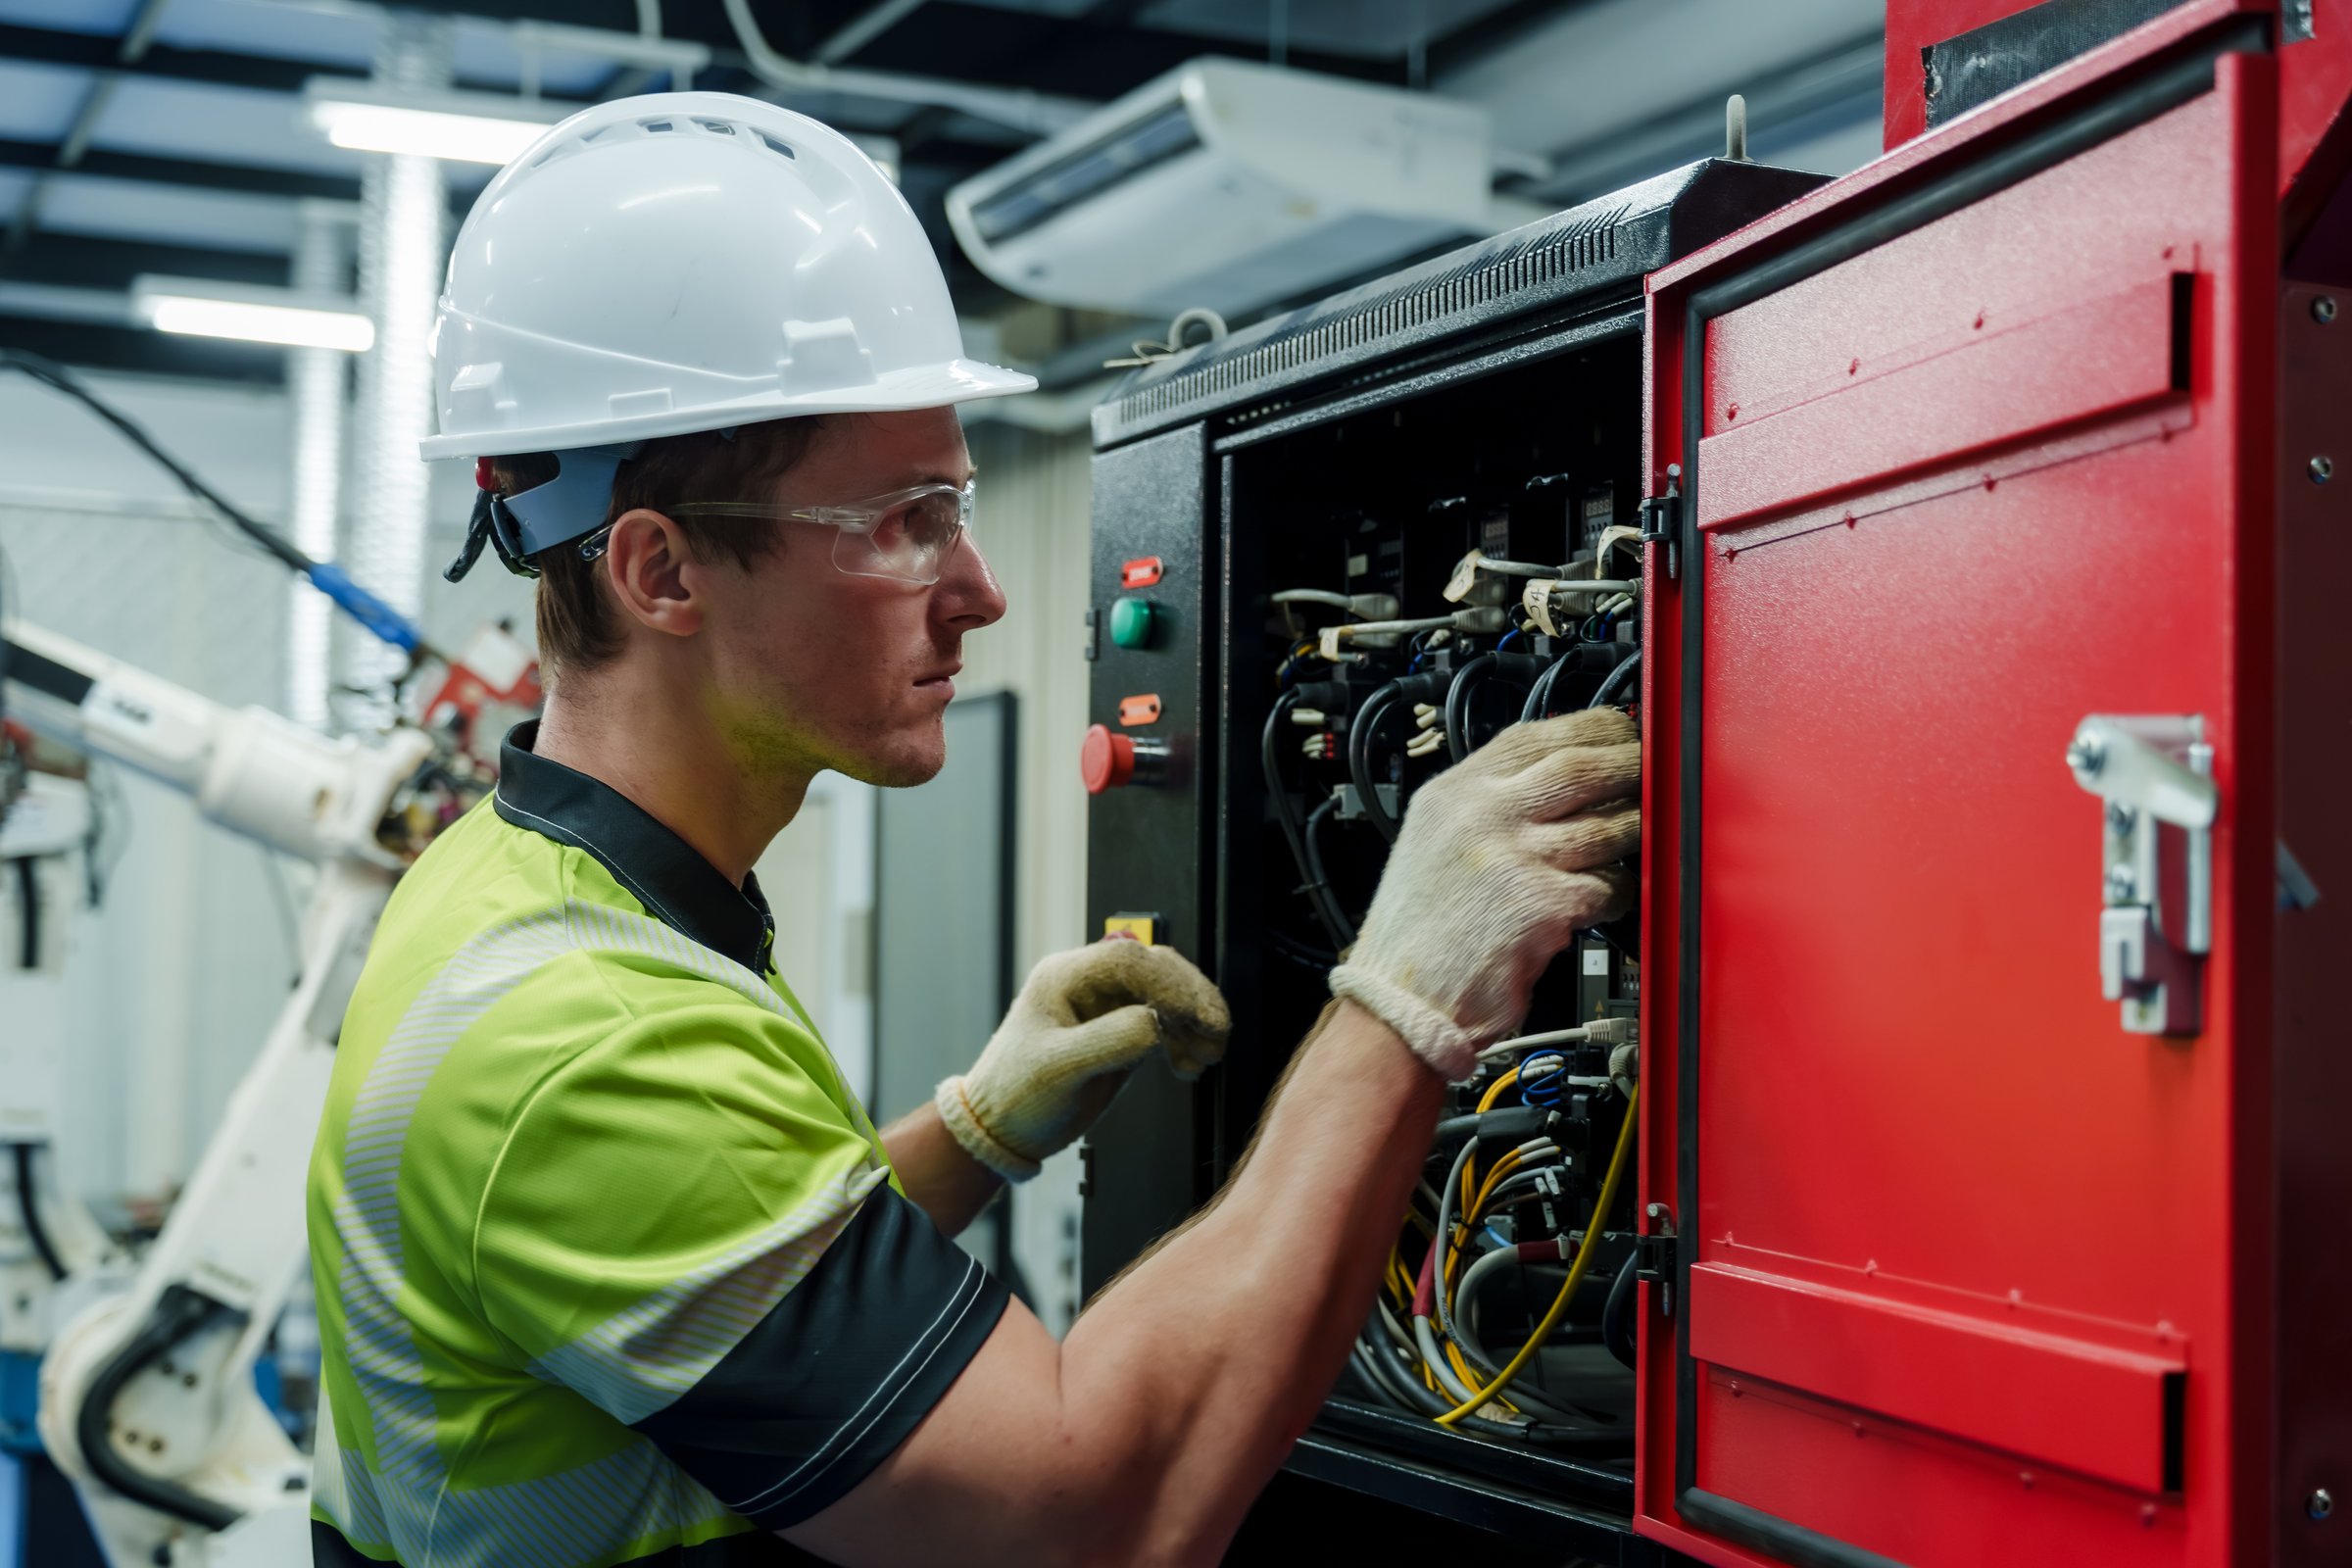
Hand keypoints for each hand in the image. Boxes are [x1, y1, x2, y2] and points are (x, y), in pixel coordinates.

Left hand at [936, 939, 1230, 1180]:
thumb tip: (1158, 1024)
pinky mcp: (1120, 1034)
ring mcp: (1106, 1008)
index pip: (1131, 961)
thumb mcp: (1059, 1069)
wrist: (1002, 1131)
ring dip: (1194, 1022)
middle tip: (1216, 1032)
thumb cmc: (1014, 1096)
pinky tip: (1189, 1064)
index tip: (1198, 1013)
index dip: (1172, 982)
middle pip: (1156, 971)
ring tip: (1207, 1055)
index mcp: (1065, 978)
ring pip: (1167, 996)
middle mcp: (1088, 985)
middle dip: (1192, 1000)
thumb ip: (1111, 1040)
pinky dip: (1184, 1040)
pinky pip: (1165, 1023)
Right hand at [1331, 707, 1639, 1079]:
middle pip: (1578, 767)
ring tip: (1638, 836)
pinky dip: (1615, 892)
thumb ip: (1484, 803)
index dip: (1588, 729)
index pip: (1532, 737)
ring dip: (1633, 830)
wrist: (1401, 1000)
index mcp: (1452, 794)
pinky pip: (1605, 885)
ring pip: (1604, 824)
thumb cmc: (1417, 932)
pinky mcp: (1542, 904)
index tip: (1617, 732)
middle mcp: (1481, 816)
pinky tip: (1604, 898)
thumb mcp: (1432, 840)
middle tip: (1651, 772)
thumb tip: (1557, 776)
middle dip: (1628, 765)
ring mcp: (1513, 857)